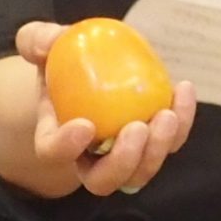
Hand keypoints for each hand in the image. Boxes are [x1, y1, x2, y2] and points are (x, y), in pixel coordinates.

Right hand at [15, 21, 195, 196]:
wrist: (90, 68)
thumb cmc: (62, 59)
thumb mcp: (42, 42)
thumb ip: (36, 39)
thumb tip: (46, 44)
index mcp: (55, 138)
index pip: (53, 152)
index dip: (66, 146)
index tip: (84, 125)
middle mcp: (88, 158)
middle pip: (102, 181)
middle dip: (122, 162)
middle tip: (137, 128)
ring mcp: (123, 156)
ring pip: (139, 173)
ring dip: (157, 150)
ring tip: (168, 116)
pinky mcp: (152, 142)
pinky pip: (170, 143)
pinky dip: (183, 122)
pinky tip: (183, 89)